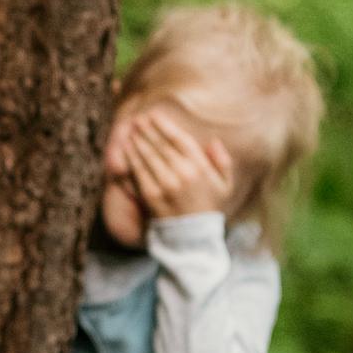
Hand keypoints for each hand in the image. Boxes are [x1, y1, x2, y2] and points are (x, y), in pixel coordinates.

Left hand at [109, 105, 236, 222]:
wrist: (193, 237)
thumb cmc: (210, 207)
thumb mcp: (225, 185)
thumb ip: (222, 161)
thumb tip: (213, 141)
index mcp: (200, 167)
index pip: (179, 139)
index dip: (164, 125)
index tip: (154, 115)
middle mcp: (182, 173)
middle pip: (161, 144)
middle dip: (148, 129)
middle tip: (139, 118)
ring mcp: (165, 184)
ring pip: (149, 155)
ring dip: (138, 139)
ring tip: (131, 129)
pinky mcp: (151, 195)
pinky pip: (139, 171)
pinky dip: (132, 157)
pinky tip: (127, 147)